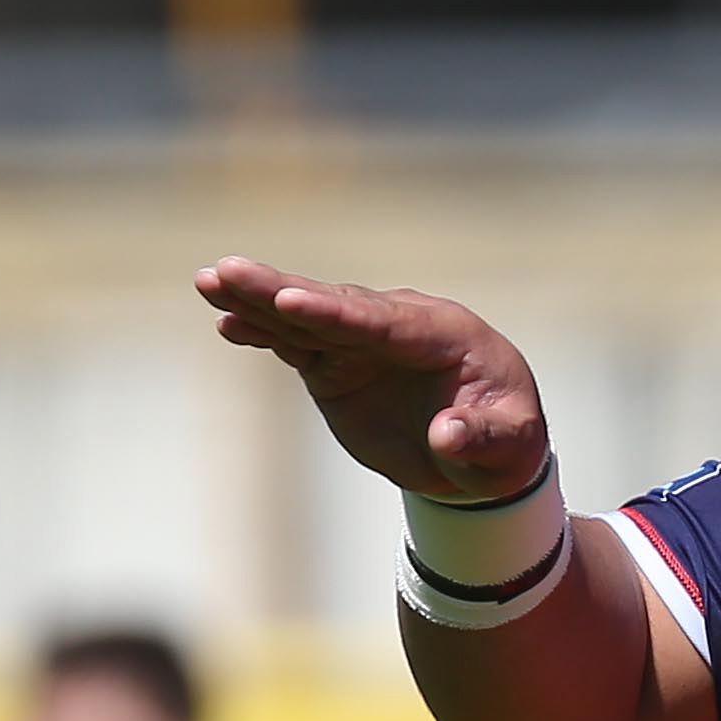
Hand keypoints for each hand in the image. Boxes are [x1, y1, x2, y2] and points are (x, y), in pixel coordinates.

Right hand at [195, 259, 550, 500]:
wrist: (487, 449)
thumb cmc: (507, 444)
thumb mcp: (511, 448)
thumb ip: (482, 438)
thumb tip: (447, 436)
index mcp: (442, 334)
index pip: (380, 322)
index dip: (334, 313)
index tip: (289, 301)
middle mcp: (396, 326)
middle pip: (333, 305)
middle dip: (279, 290)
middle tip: (228, 271)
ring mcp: (363, 342)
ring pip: (305, 317)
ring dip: (257, 300)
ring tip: (209, 281)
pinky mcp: (339, 363)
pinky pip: (296, 342)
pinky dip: (262, 331)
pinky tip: (225, 322)